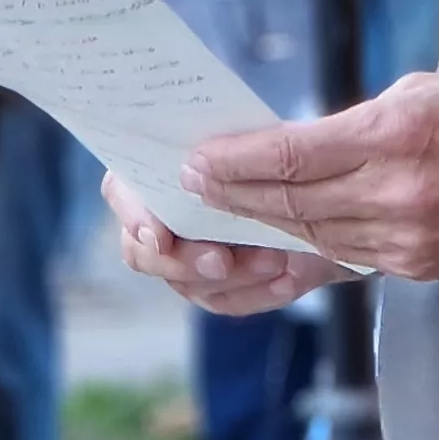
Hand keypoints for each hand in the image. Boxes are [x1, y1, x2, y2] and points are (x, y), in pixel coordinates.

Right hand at [103, 172, 342, 316]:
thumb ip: (229, 148)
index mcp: (156, 170)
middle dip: (182, 262)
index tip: (160, 237)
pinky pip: (228, 301)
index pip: (121, 193)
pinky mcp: (222, 285)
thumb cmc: (275, 150)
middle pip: (143, 254)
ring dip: (232, 277)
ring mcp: (188, 256)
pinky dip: (257, 293)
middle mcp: (161, 218)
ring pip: (187, 284)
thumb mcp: (257, 138)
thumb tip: (203, 160)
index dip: (134, 216)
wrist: (317, 183)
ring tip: (276, 260)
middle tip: (222, 261)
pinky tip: (286, 279)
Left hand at [183, 73, 438, 280]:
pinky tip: (279, 232)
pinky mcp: (422, 266)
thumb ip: (363, 121)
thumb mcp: (430, 89)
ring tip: (219, 211)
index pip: (295, 156)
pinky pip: (350, 255)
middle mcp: (399, 194)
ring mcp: (411, 240)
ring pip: (314, 237)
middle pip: (293, 204)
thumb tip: (304, 146)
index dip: (237, 162)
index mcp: (399, 136)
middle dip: (233, 196)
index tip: (196, 159)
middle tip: (188, 185)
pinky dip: (309, 242)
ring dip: (261, 225)